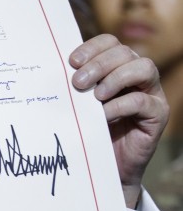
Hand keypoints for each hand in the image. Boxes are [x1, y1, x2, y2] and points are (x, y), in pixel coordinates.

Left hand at [69, 34, 167, 208]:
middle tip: (77, 83)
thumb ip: (74, 89)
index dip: (93, 47)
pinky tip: (103, 115)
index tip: (71, 61)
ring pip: (143, 68)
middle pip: (125, 53)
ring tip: (96, 96)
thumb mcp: (78, 106)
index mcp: (116, 68)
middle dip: (99, 64)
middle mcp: (137, 76)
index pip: (110, 43)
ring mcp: (151, 93)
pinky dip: (121, 105)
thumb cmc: (88, 133)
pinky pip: (143, 101)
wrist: (104, 167)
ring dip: (116, 78)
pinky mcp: (158, 114)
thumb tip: (52, 72)